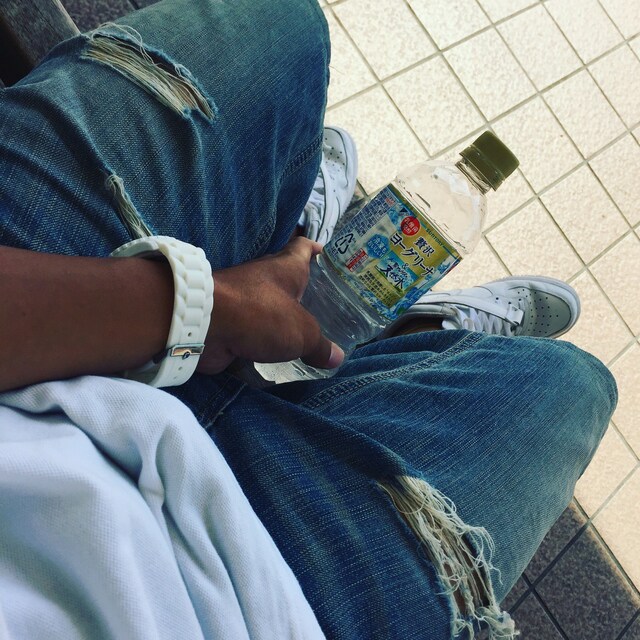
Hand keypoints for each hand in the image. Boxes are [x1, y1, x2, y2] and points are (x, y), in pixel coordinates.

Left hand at [197, 237, 343, 374]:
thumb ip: (320, 345)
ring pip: (268, 304)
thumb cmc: (260, 314)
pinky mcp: (228, 321)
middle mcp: (264, 278)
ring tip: (303, 332)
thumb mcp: (302, 333)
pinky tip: (275, 353)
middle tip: (323, 304)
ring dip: (281, 316)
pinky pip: (251, 329)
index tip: (326, 254)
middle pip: (286, 277)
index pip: (303, 248)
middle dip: (302, 288)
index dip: (315, 249)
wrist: (204, 323)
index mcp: (286, 268)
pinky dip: (262, 338)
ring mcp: (243, 299)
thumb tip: (336, 357)